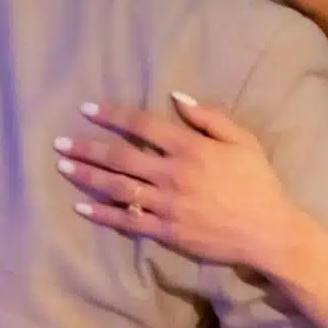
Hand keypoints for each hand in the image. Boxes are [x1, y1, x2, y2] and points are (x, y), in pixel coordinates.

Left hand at [53, 91, 295, 269]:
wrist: (268, 231)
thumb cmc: (257, 182)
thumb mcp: (242, 140)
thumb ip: (208, 117)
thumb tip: (175, 97)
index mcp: (189, 148)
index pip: (141, 125)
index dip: (112, 116)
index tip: (87, 110)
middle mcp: (172, 174)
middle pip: (120, 157)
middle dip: (87, 147)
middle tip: (59, 142)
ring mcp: (167, 205)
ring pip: (118, 188)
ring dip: (88, 176)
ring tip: (63, 167)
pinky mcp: (166, 231)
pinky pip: (128, 221)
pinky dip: (103, 214)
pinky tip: (81, 207)